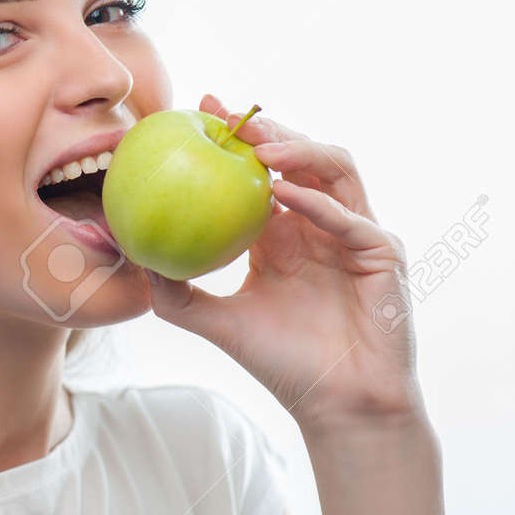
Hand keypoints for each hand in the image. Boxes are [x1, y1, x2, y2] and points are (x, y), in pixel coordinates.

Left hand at [146, 94, 422, 429]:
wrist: (335, 405)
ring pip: (335, 169)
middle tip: (227, 116)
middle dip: (265, 129)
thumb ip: (177, 293)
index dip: (237, 137)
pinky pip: (350, 217)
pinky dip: (317, 203)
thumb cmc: (281, 363)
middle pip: (301, 156)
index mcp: (285, 232)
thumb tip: (131, 262)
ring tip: (256, 148)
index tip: (200, 109)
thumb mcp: (217, 322)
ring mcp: (356, 234)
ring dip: (297, 151)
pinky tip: (281, 195)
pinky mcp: (383, 253)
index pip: (262, 171)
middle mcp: (322, 224)